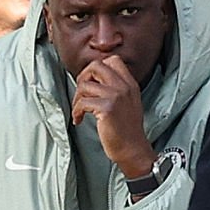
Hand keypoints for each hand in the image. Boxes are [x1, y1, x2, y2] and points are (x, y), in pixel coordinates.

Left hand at [71, 55, 156, 179]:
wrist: (133, 149)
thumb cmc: (127, 130)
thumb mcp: (129, 102)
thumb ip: (117, 87)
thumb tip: (93, 79)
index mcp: (130, 83)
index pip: (112, 60)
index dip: (96, 68)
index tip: (91, 83)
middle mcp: (124, 86)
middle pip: (96, 66)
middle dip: (83, 78)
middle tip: (81, 93)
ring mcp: (116, 96)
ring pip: (85, 84)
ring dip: (77, 98)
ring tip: (80, 111)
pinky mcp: (107, 108)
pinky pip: (82, 102)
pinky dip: (76, 112)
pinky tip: (79, 120)